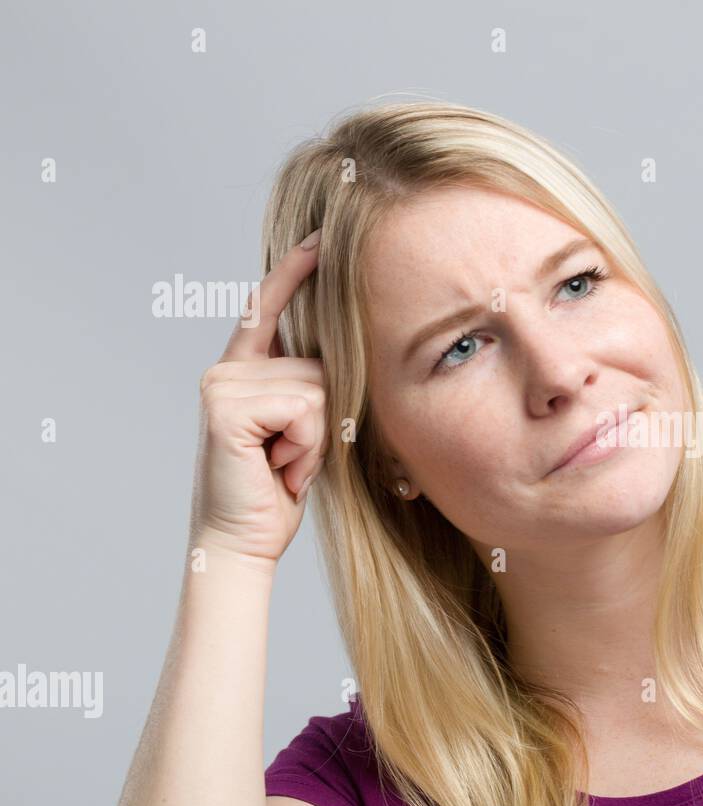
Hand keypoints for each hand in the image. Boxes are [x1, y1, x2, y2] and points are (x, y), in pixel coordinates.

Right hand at [189, 230, 326, 564]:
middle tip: (293, 457)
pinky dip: (306, 446)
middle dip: (326, 418)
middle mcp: (226, 369)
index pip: (268, 308)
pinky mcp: (227, 407)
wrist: (242, 541)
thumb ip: (315, 388)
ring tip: (286, 464)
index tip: (322, 236)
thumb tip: (348, 355)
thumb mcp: (306, 430)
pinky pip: (305, 409)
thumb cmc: (279, 488)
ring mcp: (222, 385)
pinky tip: (280, 468)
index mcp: (244, 370)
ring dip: (317, 438)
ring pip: (317, 388)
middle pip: (320, 364)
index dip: (295, 271)